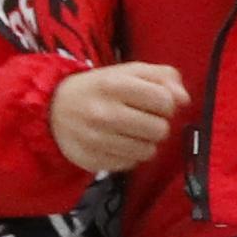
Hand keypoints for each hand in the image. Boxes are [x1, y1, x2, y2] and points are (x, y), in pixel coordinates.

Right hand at [47, 60, 191, 175]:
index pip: (164, 101)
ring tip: (131, 132)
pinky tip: (117, 143)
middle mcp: (104, 112)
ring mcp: (96, 139)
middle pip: (159, 130)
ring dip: (145, 142)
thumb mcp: (128, 72)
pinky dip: (129, 155)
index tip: (154, 102)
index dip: (166, 103)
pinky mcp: (91, 160)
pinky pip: (130, 164)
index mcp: (114, 84)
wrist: (52, 109)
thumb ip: (162, 77)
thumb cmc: (99, 88)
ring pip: (147, 151)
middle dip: (157, 124)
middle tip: (143, 118)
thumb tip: (184, 100)